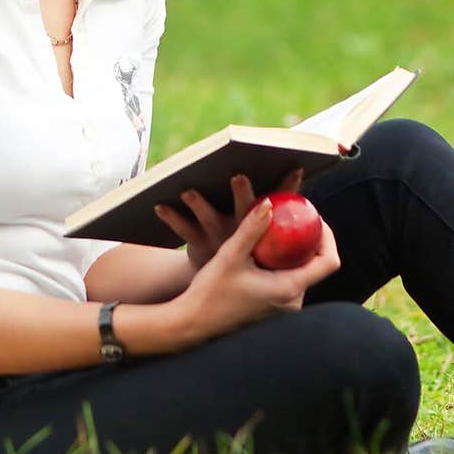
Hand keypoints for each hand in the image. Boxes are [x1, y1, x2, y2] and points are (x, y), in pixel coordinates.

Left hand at [154, 166, 305, 271]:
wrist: (217, 285)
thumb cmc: (244, 247)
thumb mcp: (261, 231)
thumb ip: (274, 206)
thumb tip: (295, 168)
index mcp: (260, 228)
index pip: (277, 203)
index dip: (288, 186)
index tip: (295, 167)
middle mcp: (241, 232)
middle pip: (244, 209)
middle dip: (241, 192)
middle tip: (238, 176)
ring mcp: (218, 238)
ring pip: (208, 218)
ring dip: (198, 203)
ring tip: (188, 190)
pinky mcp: (197, 243)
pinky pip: (183, 229)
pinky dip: (171, 217)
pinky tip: (159, 205)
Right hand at [171, 195, 340, 347]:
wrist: (193, 323)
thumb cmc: (210, 292)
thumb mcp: (230, 255)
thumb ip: (251, 228)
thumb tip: (270, 203)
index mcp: (289, 289)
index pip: (328, 262)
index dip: (328, 236)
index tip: (313, 217)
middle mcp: (292, 303)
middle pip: (316, 264)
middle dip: (309, 239)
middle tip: (295, 217)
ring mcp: (284, 309)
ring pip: (302, 272)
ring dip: (295, 250)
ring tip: (280, 229)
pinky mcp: (274, 309)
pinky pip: (289, 280)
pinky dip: (283, 263)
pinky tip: (266, 249)